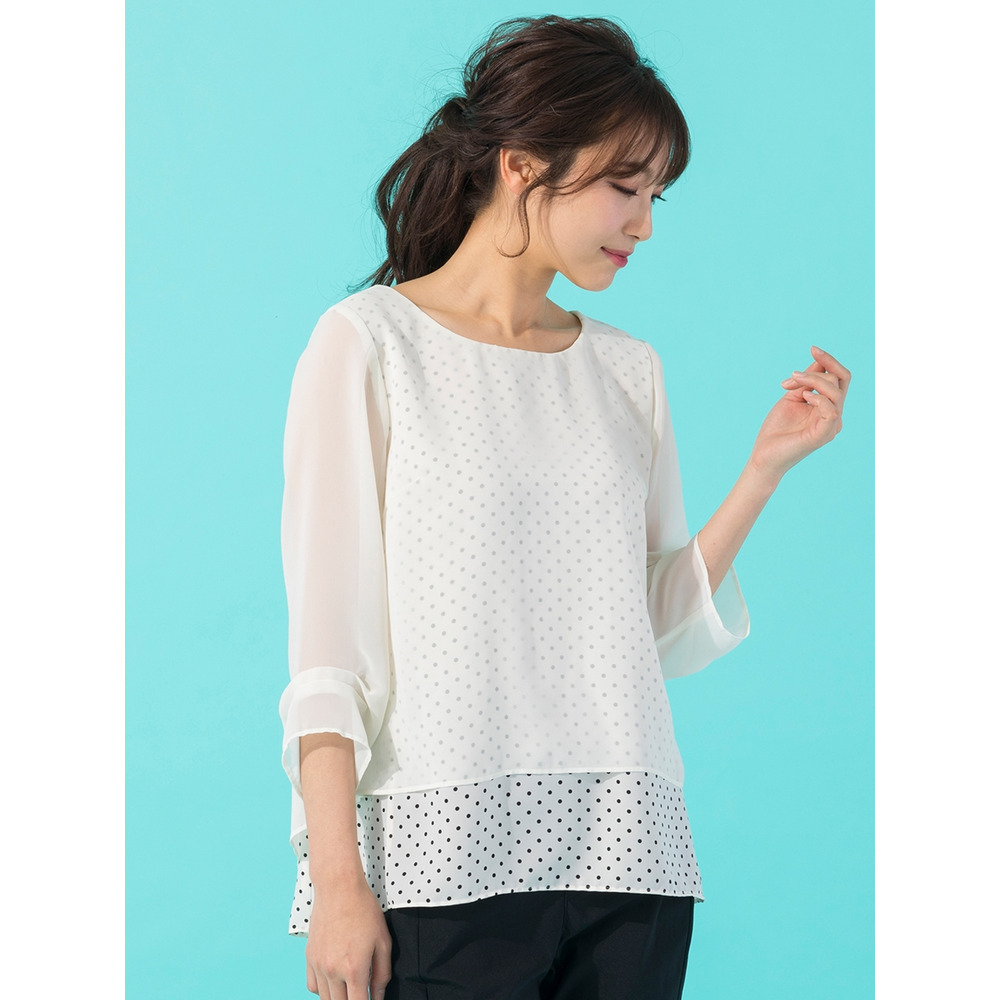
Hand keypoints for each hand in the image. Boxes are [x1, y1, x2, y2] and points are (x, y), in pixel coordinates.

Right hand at [305, 875, 392, 999]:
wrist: (339, 888)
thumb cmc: (363, 910)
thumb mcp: (383, 941)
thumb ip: (382, 973)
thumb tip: (378, 996)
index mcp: (354, 969)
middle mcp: (333, 971)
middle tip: (361, 992)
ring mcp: (318, 965)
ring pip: (325, 999)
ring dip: (338, 997)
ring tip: (349, 987)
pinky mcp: (309, 957)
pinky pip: (313, 986)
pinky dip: (323, 989)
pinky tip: (334, 980)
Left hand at [749, 346, 850, 480]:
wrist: (764, 456)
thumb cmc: (777, 429)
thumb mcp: (792, 398)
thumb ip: (806, 382)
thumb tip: (818, 360)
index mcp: (828, 406)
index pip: (839, 378)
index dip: (828, 361)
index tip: (812, 348)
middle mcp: (834, 415)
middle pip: (841, 380)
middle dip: (821, 367)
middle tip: (797, 370)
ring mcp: (831, 425)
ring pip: (835, 391)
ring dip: (812, 380)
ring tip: (790, 382)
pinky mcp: (824, 434)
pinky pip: (831, 409)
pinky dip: (818, 397)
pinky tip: (803, 397)